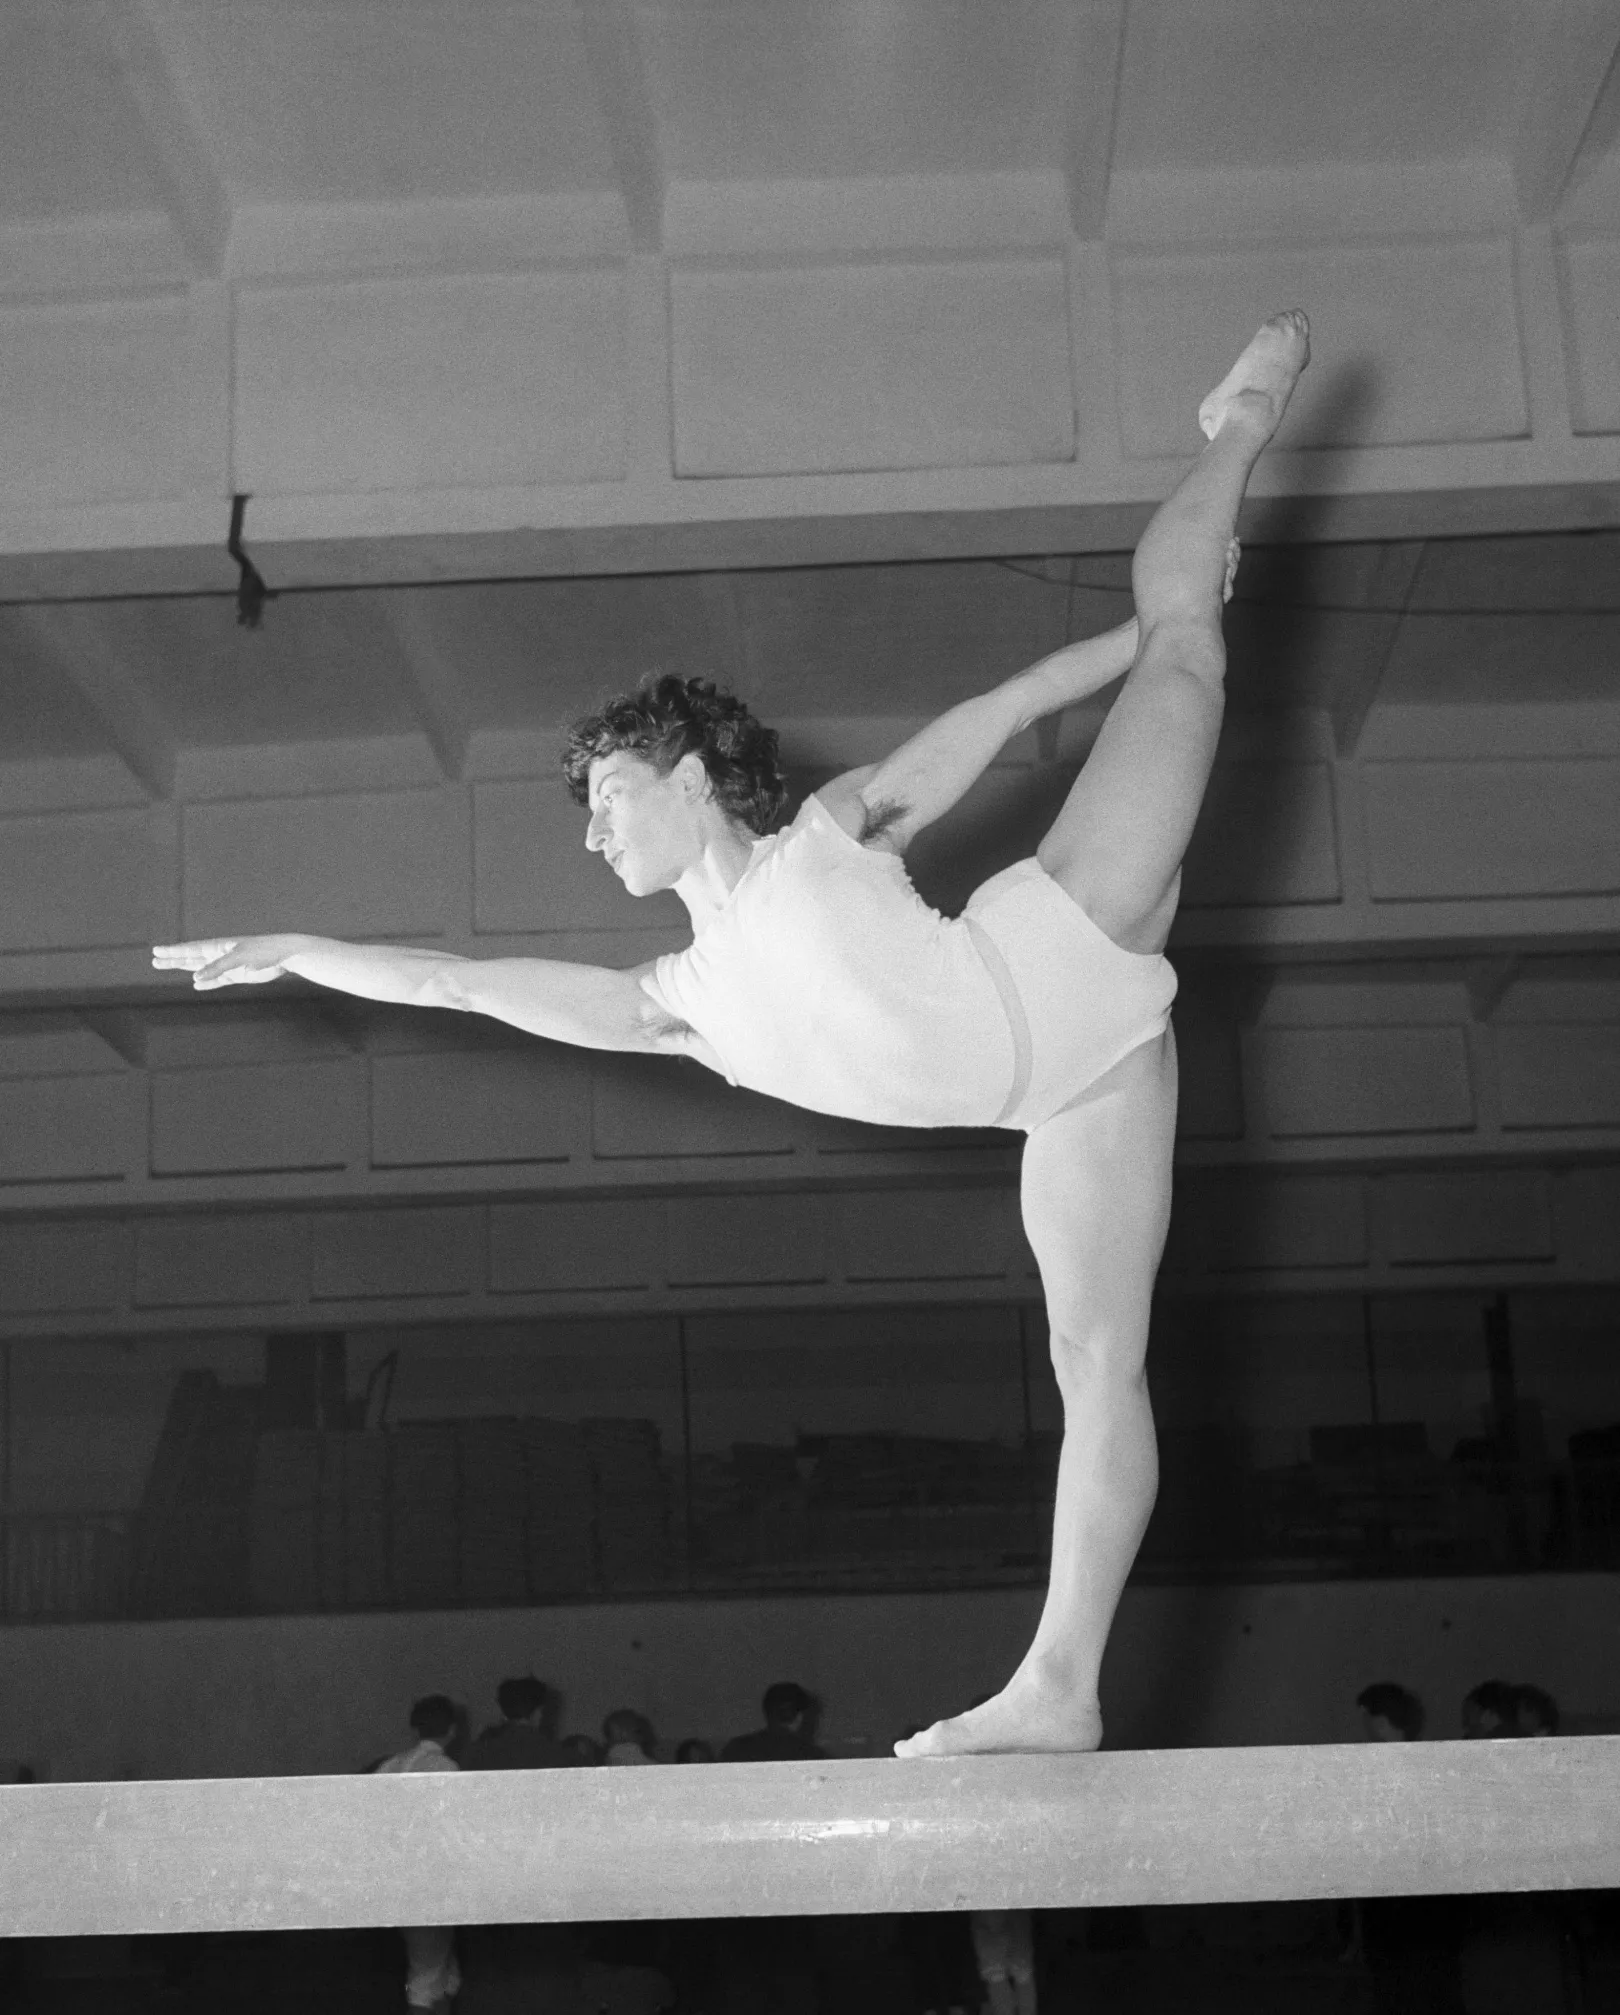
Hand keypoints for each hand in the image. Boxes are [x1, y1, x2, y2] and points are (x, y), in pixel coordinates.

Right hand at [151, 935, 305, 989]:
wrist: (286, 955)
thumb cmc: (263, 952)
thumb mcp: (238, 959)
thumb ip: (217, 968)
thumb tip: (194, 978)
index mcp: (219, 947)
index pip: (190, 949)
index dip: (173, 952)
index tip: (156, 951)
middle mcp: (221, 955)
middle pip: (192, 958)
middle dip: (173, 960)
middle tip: (154, 961)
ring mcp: (229, 966)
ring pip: (202, 968)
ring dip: (186, 969)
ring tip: (168, 968)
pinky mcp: (239, 975)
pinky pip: (217, 980)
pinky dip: (207, 983)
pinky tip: (197, 985)